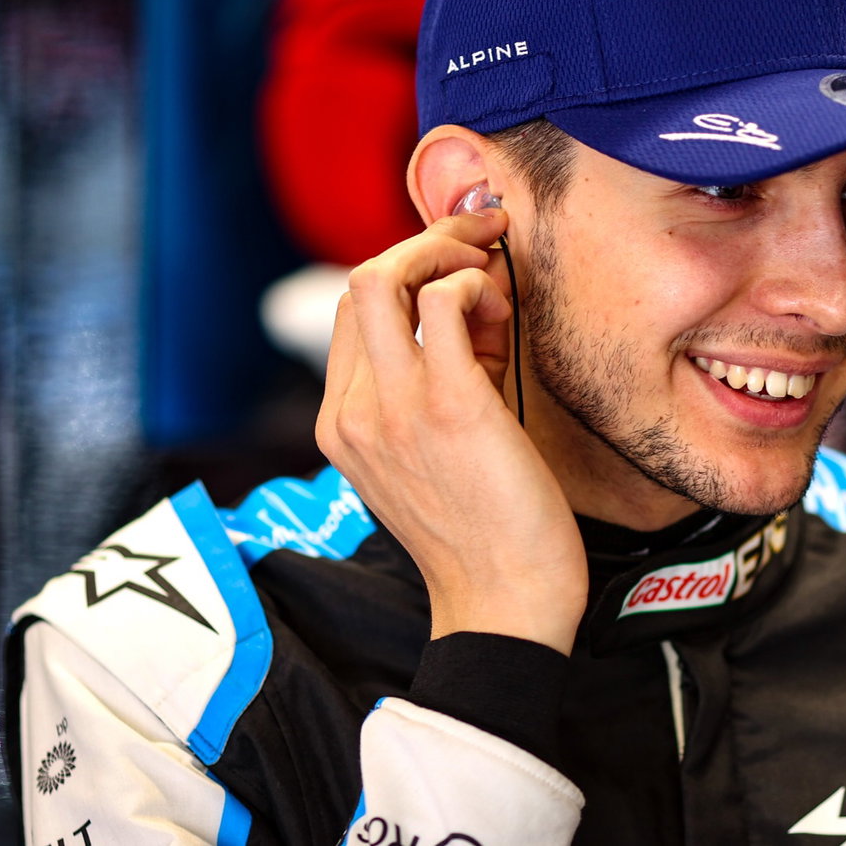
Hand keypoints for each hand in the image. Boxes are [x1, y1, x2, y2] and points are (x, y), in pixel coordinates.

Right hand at [316, 210, 586, 654]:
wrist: (503, 603)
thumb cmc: (486, 529)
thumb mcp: (434, 451)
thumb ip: (438, 380)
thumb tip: (473, 305)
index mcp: (342, 424)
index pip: (353, 314)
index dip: (407, 275)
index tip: (461, 270)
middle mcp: (352, 412)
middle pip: (358, 282)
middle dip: (424, 245)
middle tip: (480, 242)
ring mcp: (392, 407)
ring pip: (382, 276)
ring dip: (444, 255)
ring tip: (491, 282)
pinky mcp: (446, 405)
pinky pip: (443, 302)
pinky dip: (474, 286)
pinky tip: (502, 314)